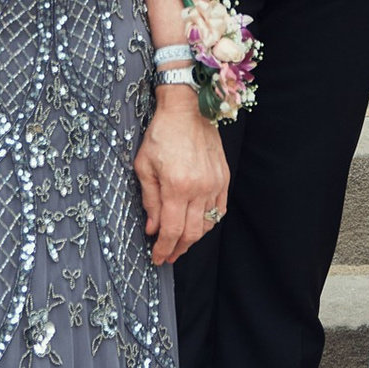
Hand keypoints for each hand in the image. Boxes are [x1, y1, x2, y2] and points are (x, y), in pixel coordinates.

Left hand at [134, 88, 227, 267]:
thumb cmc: (162, 134)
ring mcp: (215, 184)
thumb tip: (152, 228)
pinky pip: (220, 210)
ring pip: (207, 225)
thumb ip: (149, 200)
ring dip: (193, 239)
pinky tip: (198, 226)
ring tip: (180, 243)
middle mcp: (199, 188)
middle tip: (167, 256)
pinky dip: (209, 223)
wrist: (188, 110)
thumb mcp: (144, 166)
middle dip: (177, 250)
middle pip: (191, 233)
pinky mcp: (224, 178)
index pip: (171, 230)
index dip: (163, 249)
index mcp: (176, 186)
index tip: (156, 258)